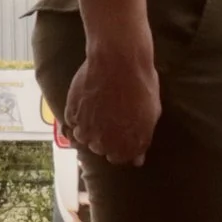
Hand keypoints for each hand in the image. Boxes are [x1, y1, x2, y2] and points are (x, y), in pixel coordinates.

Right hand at [62, 39, 159, 166]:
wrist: (118, 61)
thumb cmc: (141, 86)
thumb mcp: (151, 114)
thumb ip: (142, 140)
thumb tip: (137, 161)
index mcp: (125, 144)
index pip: (119, 158)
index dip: (122, 146)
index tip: (123, 133)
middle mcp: (102, 142)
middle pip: (100, 149)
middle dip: (106, 137)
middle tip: (112, 117)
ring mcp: (84, 129)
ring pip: (82, 138)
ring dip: (89, 129)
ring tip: (99, 109)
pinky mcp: (70, 113)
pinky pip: (71, 124)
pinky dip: (77, 117)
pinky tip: (87, 103)